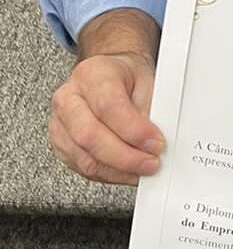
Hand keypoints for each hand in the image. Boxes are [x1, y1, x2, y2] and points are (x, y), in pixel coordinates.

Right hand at [48, 9, 162, 185]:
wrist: (110, 74)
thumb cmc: (128, 77)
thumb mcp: (147, 81)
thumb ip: (150, 109)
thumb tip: (153, 140)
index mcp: (92, 75)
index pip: (108, 106)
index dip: (134, 130)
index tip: (156, 143)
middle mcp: (68, 99)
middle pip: (90, 136)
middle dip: (125, 157)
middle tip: (151, 163)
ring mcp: (60, 124)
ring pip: (85, 158)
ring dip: (119, 170)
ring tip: (143, 170)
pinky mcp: (61, 145)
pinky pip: (83, 168)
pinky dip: (110, 174)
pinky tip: (127, 172)